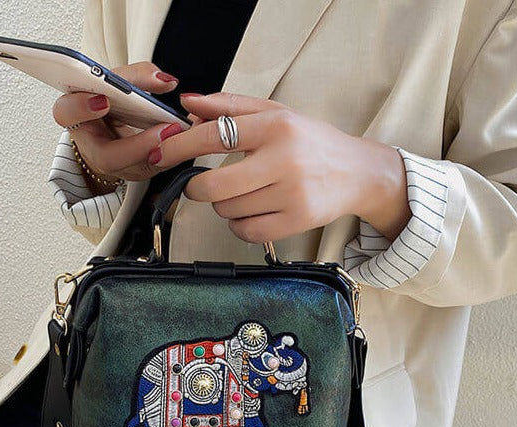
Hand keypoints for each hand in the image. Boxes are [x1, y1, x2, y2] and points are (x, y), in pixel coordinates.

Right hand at [52, 62, 185, 185]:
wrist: (111, 127)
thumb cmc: (109, 102)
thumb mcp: (115, 82)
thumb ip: (135, 76)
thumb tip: (165, 80)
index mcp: (76, 116)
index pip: (66, 113)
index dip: (81, 108)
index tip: (103, 100)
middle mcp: (91, 147)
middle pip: (107, 156)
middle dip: (136, 145)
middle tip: (164, 129)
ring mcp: (114, 166)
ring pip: (132, 169)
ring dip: (159, 152)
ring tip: (178, 133)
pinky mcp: (134, 172)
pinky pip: (153, 169)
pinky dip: (171, 154)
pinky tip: (183, 140)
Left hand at [148, 93, 410, 242]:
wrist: (357, 173)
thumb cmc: (311, 142)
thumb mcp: (276, 114)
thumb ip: (231, 107)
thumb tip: (188, 104)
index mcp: (276, 126)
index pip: (214, 134)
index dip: (179, 146)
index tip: (159, 153)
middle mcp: (284, 159)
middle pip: (214, 185)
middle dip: (198, 188)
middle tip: (201, 185)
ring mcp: (291, 194)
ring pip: (228, 210)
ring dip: (225, 206)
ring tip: (245, 194)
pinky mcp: (297, 221)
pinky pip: (246, 231)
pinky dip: (240, 225)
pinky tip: (252, 212)